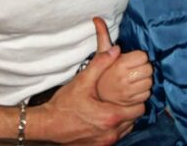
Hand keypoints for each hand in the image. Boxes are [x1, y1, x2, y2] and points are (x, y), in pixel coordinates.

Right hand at [37, 19, 143, 143]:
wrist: (48, 125)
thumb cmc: (64, 104)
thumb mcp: (83, 80)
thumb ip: (101, 63)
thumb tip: (116, 49)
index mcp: (110, 116)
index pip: (139, 108)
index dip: (136, 97)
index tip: (128, 90)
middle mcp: (110, 132)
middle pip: (134, 119)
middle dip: (130, 107)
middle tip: (121, 97)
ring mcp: (105, 142)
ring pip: (126, 128)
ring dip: (123, 118)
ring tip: (111, 105)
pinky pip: (115, 136)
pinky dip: (114, 127)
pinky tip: (104, 117)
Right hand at [94, 17, 152, 105]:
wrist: (90, 99)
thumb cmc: (97, 74)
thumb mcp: (99, 55)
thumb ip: (102, 35)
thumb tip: (97, 18)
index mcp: (119, 65)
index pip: (143, 56)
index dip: (139, 57)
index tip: (132, 60)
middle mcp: (125, 80)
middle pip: (149, 69)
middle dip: (143, 68)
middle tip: (134, 69)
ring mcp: (128, 94)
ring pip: (149, 83)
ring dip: (144, 81)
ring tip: (134, 80)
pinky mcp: (131, 106)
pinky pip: (146, 96)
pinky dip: (143, 93)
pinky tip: (134, 90)